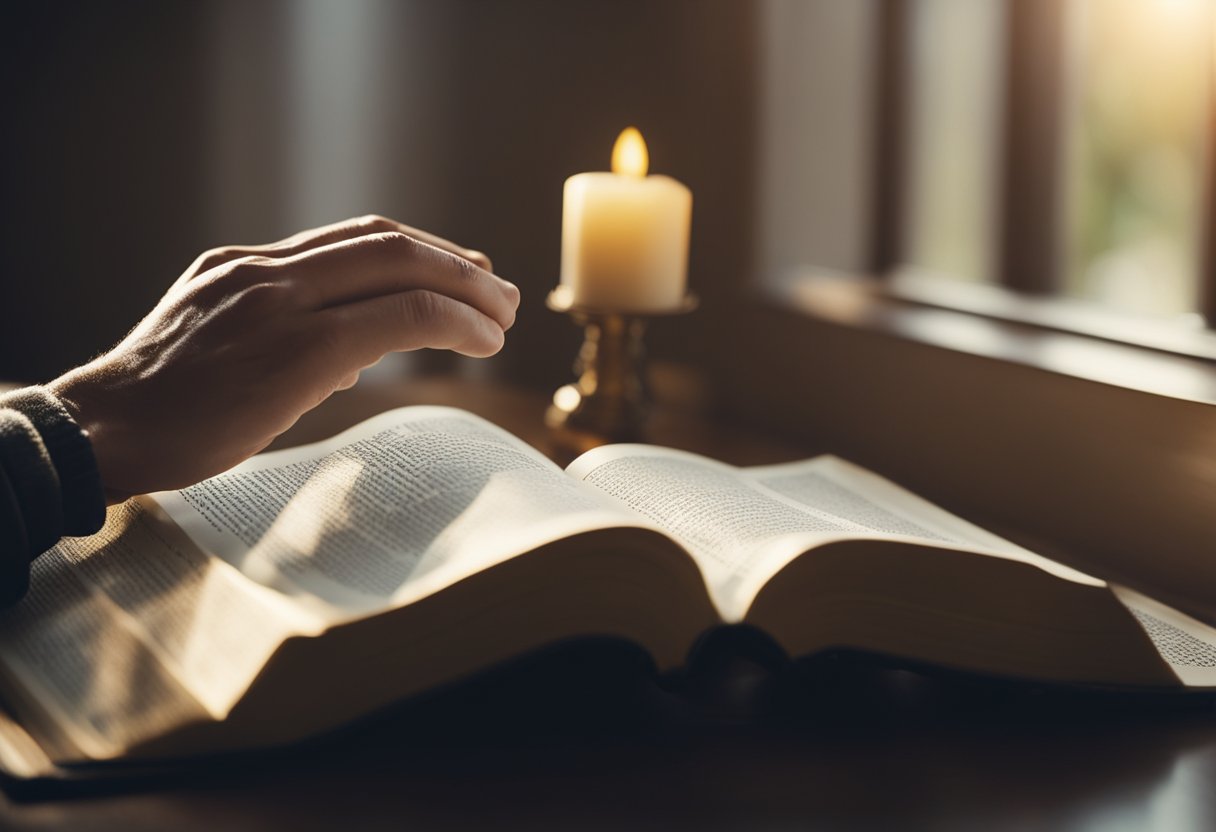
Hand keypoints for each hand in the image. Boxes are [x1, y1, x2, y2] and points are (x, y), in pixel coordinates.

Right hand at [48, 215, 519, 502]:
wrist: (103, 431)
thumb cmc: (163, 407)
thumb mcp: (220, 348)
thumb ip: (285, 340)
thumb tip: (350, 362)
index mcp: (246, 265)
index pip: (353, 239)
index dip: (419, 250)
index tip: (460, 271)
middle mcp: (266, 269)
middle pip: (387, 241)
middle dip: (454, 264)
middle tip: (499, 292)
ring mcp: (281, 302)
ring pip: (399, 268)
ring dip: (464, 289)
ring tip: (503, 316)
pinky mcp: (299, 347)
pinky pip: (397, 317)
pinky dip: (451, 321)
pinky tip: (481, 340)